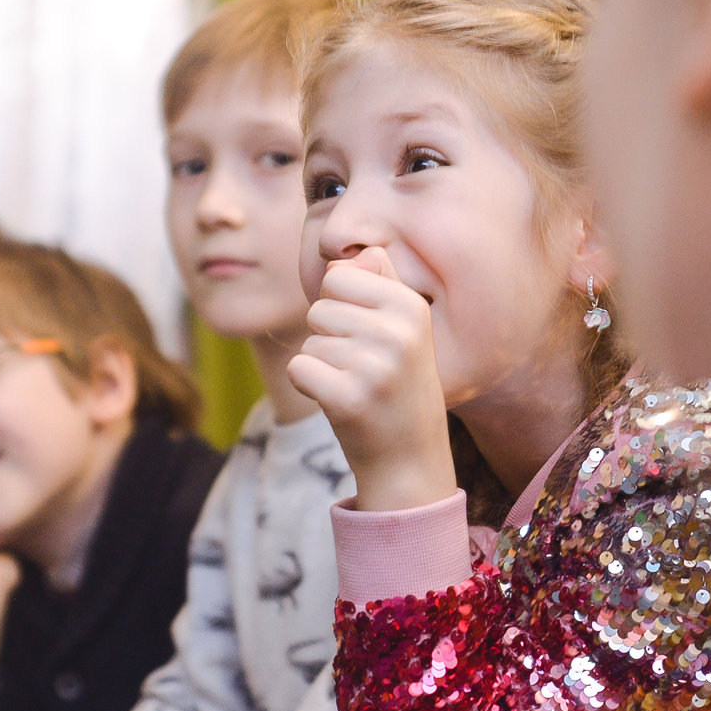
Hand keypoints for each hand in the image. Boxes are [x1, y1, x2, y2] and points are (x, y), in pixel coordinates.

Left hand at [288, 247, 456, 512]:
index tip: (369, 337)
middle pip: (320, 307)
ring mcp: (374, 366)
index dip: (341, 307)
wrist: (410, 459)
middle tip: (362, 368)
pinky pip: (298, 368)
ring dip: (323, 365)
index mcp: (411, 307)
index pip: (339, 276)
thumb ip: (383, 282)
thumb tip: (357, 251)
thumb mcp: (406, 329)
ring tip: (357, 386)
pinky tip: (339, 401)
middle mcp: (398, 333)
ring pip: (310, 341)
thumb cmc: (400, 385)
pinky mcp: (347, 398)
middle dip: (330, 337)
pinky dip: (309, 385)